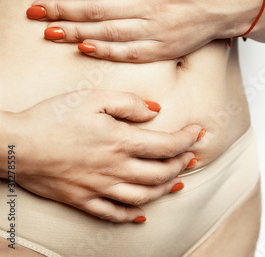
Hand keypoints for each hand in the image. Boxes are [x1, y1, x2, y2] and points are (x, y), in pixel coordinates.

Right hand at [5, 90, 202, 221]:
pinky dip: (132, 215)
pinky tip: (142, 214)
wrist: (14, 145)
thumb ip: (129, 103)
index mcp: (121, 141)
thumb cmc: (53, 116)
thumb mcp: (93, 97)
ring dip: (166, 190)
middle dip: (181, 165)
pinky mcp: (83, 200)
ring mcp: (100, 188)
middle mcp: (116, 168)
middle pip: (162, 174)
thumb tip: (155, 111)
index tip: (198, 133)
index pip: (168, 145)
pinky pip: (114, 214)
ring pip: (144, 196)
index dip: (188, 140)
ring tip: (177, 183)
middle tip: (190, 158)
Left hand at [29, 0, 259, 61]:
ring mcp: (160, 30)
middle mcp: (154, 4)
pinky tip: (84, 48)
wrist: (236, 2)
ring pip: (108, 33)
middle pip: (96, 9)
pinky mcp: (168, 49)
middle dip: (61, 9)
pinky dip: (105, 52)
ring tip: (49, 30)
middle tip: (34, 10)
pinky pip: (131, 53)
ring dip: (75, 33)